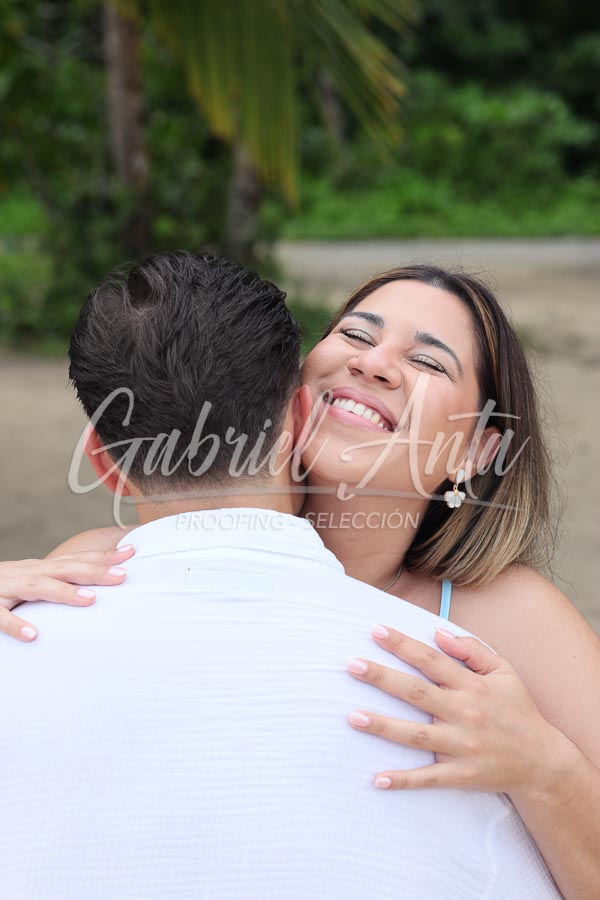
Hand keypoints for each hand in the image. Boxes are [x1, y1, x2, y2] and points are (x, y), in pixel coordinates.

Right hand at [0, 545, 134, 641]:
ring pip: (37, 588)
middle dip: (95, 570)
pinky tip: (33, 635)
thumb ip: (56, 583)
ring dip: (64, 593)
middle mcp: (25, 573)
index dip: (103, 556)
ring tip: (90, 601)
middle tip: (124, 576)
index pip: (75, 559)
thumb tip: (94, 589)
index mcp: (38, 569)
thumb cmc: (0, 589)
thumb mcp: (30, 582)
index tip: (133, 552)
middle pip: (64, 568)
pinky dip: (15, 625)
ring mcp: (5, 589)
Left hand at [346, 624, 564, 795]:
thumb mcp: (505, 671)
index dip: (403, 644)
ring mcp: (461, 746)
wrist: (543, 762)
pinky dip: (404, 780)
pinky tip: (377, 780)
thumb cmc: (518, 710)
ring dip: (383, 726)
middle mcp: (464, 713)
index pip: (431, 660)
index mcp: (472, 686)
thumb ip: (472, 649)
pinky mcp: (461, 775)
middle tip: (352, 665)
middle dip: (382, 678)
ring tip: (353, 717)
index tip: (376, 630)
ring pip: (416, 736)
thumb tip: (438, 631)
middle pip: (416, 693)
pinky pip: (428, 778)